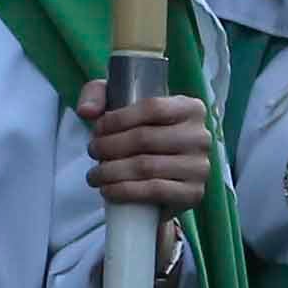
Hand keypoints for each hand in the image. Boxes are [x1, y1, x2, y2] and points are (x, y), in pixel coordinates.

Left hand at [81, 83, 216, 211]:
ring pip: (146, 167)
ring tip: (94, 174)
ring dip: (111, 172)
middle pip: (145, 139)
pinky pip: (154, 190)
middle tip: (92, 152)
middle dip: (109, 146)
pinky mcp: (194, 193)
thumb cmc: (141, 134)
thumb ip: (97, 94)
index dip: (118, 119)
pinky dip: (125, 191)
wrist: (162, 178)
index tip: (97, 128)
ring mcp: (200, 167)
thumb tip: (86, 111)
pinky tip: (108, 190)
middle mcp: (201, 136)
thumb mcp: (119, 105)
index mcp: (191, 108)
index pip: (152, 108)